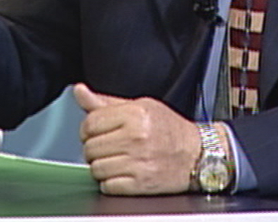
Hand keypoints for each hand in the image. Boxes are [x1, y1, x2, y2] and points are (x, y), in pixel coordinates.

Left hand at [74, 83, 200, 194]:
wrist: (198, 155)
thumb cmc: (170, 129)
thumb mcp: (141, 106)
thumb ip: (106, 102)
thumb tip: (80, 91)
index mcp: (135, 114)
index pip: (90, 123)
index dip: (89, 129)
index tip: (98, 132)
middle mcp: (136, 137)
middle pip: (90, 147)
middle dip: (95, 149)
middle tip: (110, 147)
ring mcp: (138, 161)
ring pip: (96, 168)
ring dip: (102, 167)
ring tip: (117, 160)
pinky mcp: (141, 183)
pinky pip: (107, 186)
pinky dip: (111, 182)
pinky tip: (123, 173)